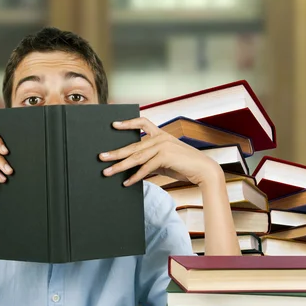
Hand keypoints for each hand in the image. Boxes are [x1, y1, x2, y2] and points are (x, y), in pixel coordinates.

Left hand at [99, 117, 222, 186]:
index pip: (142, 122)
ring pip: (136, 157)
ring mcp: (163, 146)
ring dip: (120, 166)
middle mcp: (160, 138)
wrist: (204, 170)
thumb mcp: (165, 160)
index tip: (113, 125)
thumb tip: (133, 167)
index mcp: (161, 134)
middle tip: (101, 157)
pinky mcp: (165, 156)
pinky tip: (126, 182)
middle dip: (115, 152)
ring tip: (107, 171)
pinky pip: (146, 168)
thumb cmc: (184, 166)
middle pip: (133, 145)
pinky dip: (135, 176)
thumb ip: (151, 159)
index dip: (127, 123)